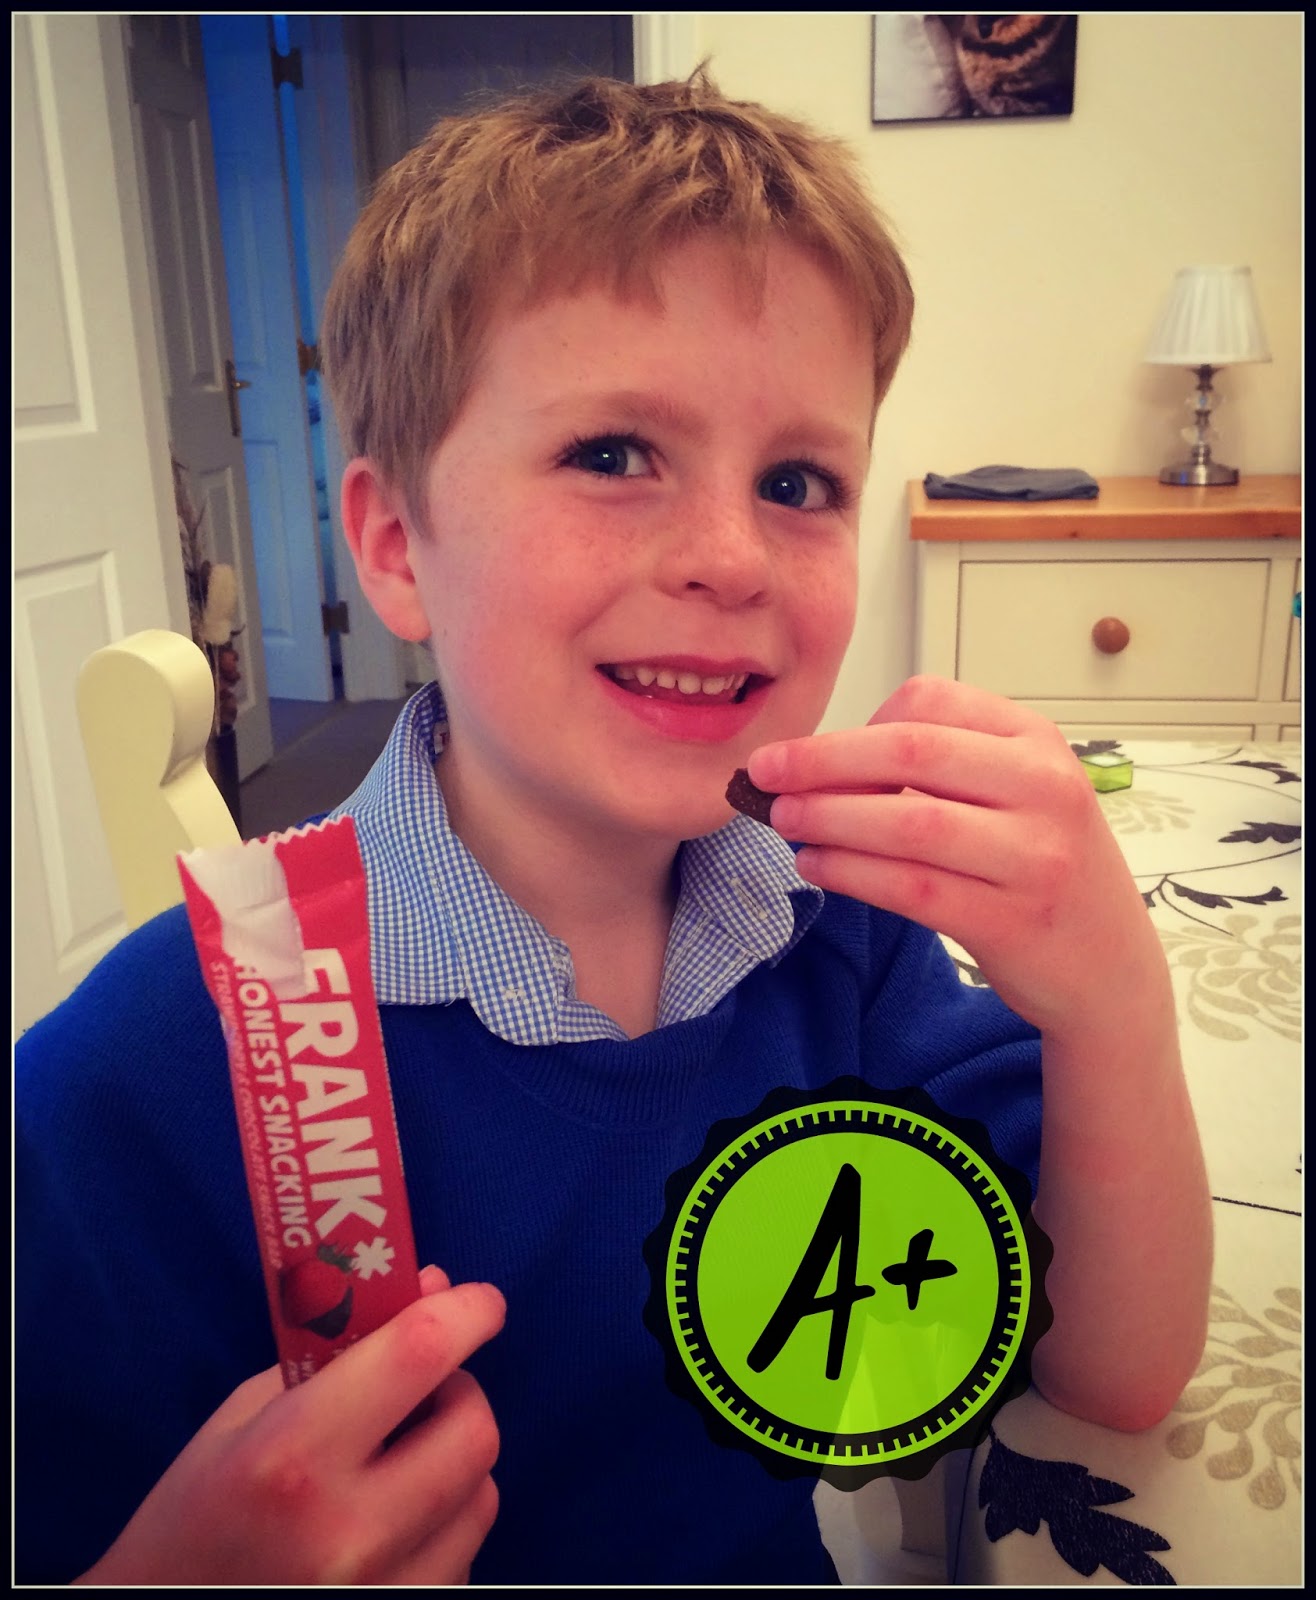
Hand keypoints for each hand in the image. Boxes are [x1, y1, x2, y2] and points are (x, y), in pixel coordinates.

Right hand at [78, 1267, 505, 1585]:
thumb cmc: (194, 1515)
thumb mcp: (243, 1418)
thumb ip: (339, 1353)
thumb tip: (433, 1291)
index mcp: (292, 1458)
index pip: (418, 1355)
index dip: (466, 1313)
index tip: (481, 1301)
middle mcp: (346, 1532)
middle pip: (474, 1432)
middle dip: (461, 1392)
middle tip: (428, 1386)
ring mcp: (380, 1591)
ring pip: (481, 1498)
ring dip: (456, 1462)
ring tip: (402, 1460)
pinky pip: (464, 1556)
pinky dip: (444, 1525)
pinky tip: (394, 1523)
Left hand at [749, 675, 1162, 1036]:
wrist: (1109, 966)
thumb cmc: (1040, 866)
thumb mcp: (1015, 794)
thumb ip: (941, 767)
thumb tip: (821, 762)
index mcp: (1037, 741)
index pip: (929, 702)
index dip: (857, 724)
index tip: (811, 752)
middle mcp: (1045, 788)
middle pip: (910, 752)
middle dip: (821, 761)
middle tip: (764, 773)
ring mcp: (1035, 856)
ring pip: (908, 822)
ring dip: (829, 817)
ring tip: (784, 820)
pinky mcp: (1013, 921)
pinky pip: (912, 888)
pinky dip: (852, 873)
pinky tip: (816, 866)